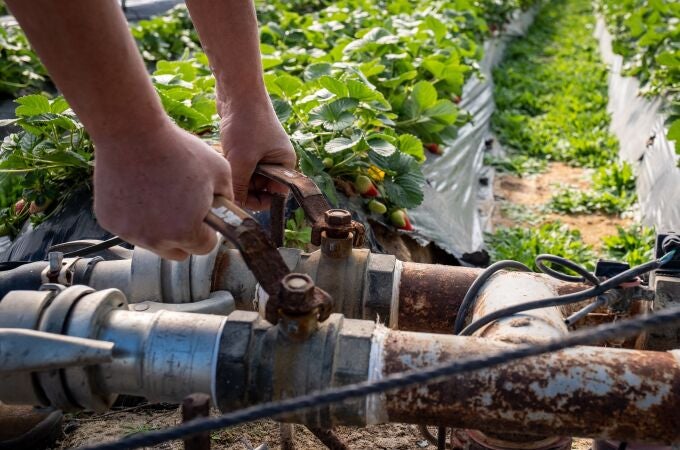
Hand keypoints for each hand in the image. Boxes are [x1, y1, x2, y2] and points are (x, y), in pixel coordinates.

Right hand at [94, 122, 232, 259]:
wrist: (131, 133)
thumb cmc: (178, 149)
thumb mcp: (219, 170)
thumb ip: (227, 198)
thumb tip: (226, 211)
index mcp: (186, 231)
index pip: (203, 248)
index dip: (207, 232)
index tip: (204, 218)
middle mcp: (156, 239)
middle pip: (177, 251)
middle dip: (184, 236)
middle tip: (183, 209)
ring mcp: (130, 232)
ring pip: (152, 241)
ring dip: (159, 228)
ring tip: (160, 195)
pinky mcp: (109, 222)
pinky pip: (129, 227)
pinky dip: (136, 216)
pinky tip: (140, 190)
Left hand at [219, 102, 295, 209]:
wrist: (237, 90)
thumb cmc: (247, 123)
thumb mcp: (242, 160)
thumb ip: (239, 187)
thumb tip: (233, 208)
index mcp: (285, 164)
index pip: (276, 195)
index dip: (259, 201)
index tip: (240, 199)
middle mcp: (276, 159)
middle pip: (259, 187)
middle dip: (243, 185)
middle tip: (228, 178)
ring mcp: (261, 151)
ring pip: (246, 175)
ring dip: (234, 173)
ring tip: (224, 161)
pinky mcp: (247, 144)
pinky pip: (238, 163)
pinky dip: (229, 161)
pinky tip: (220, 152)